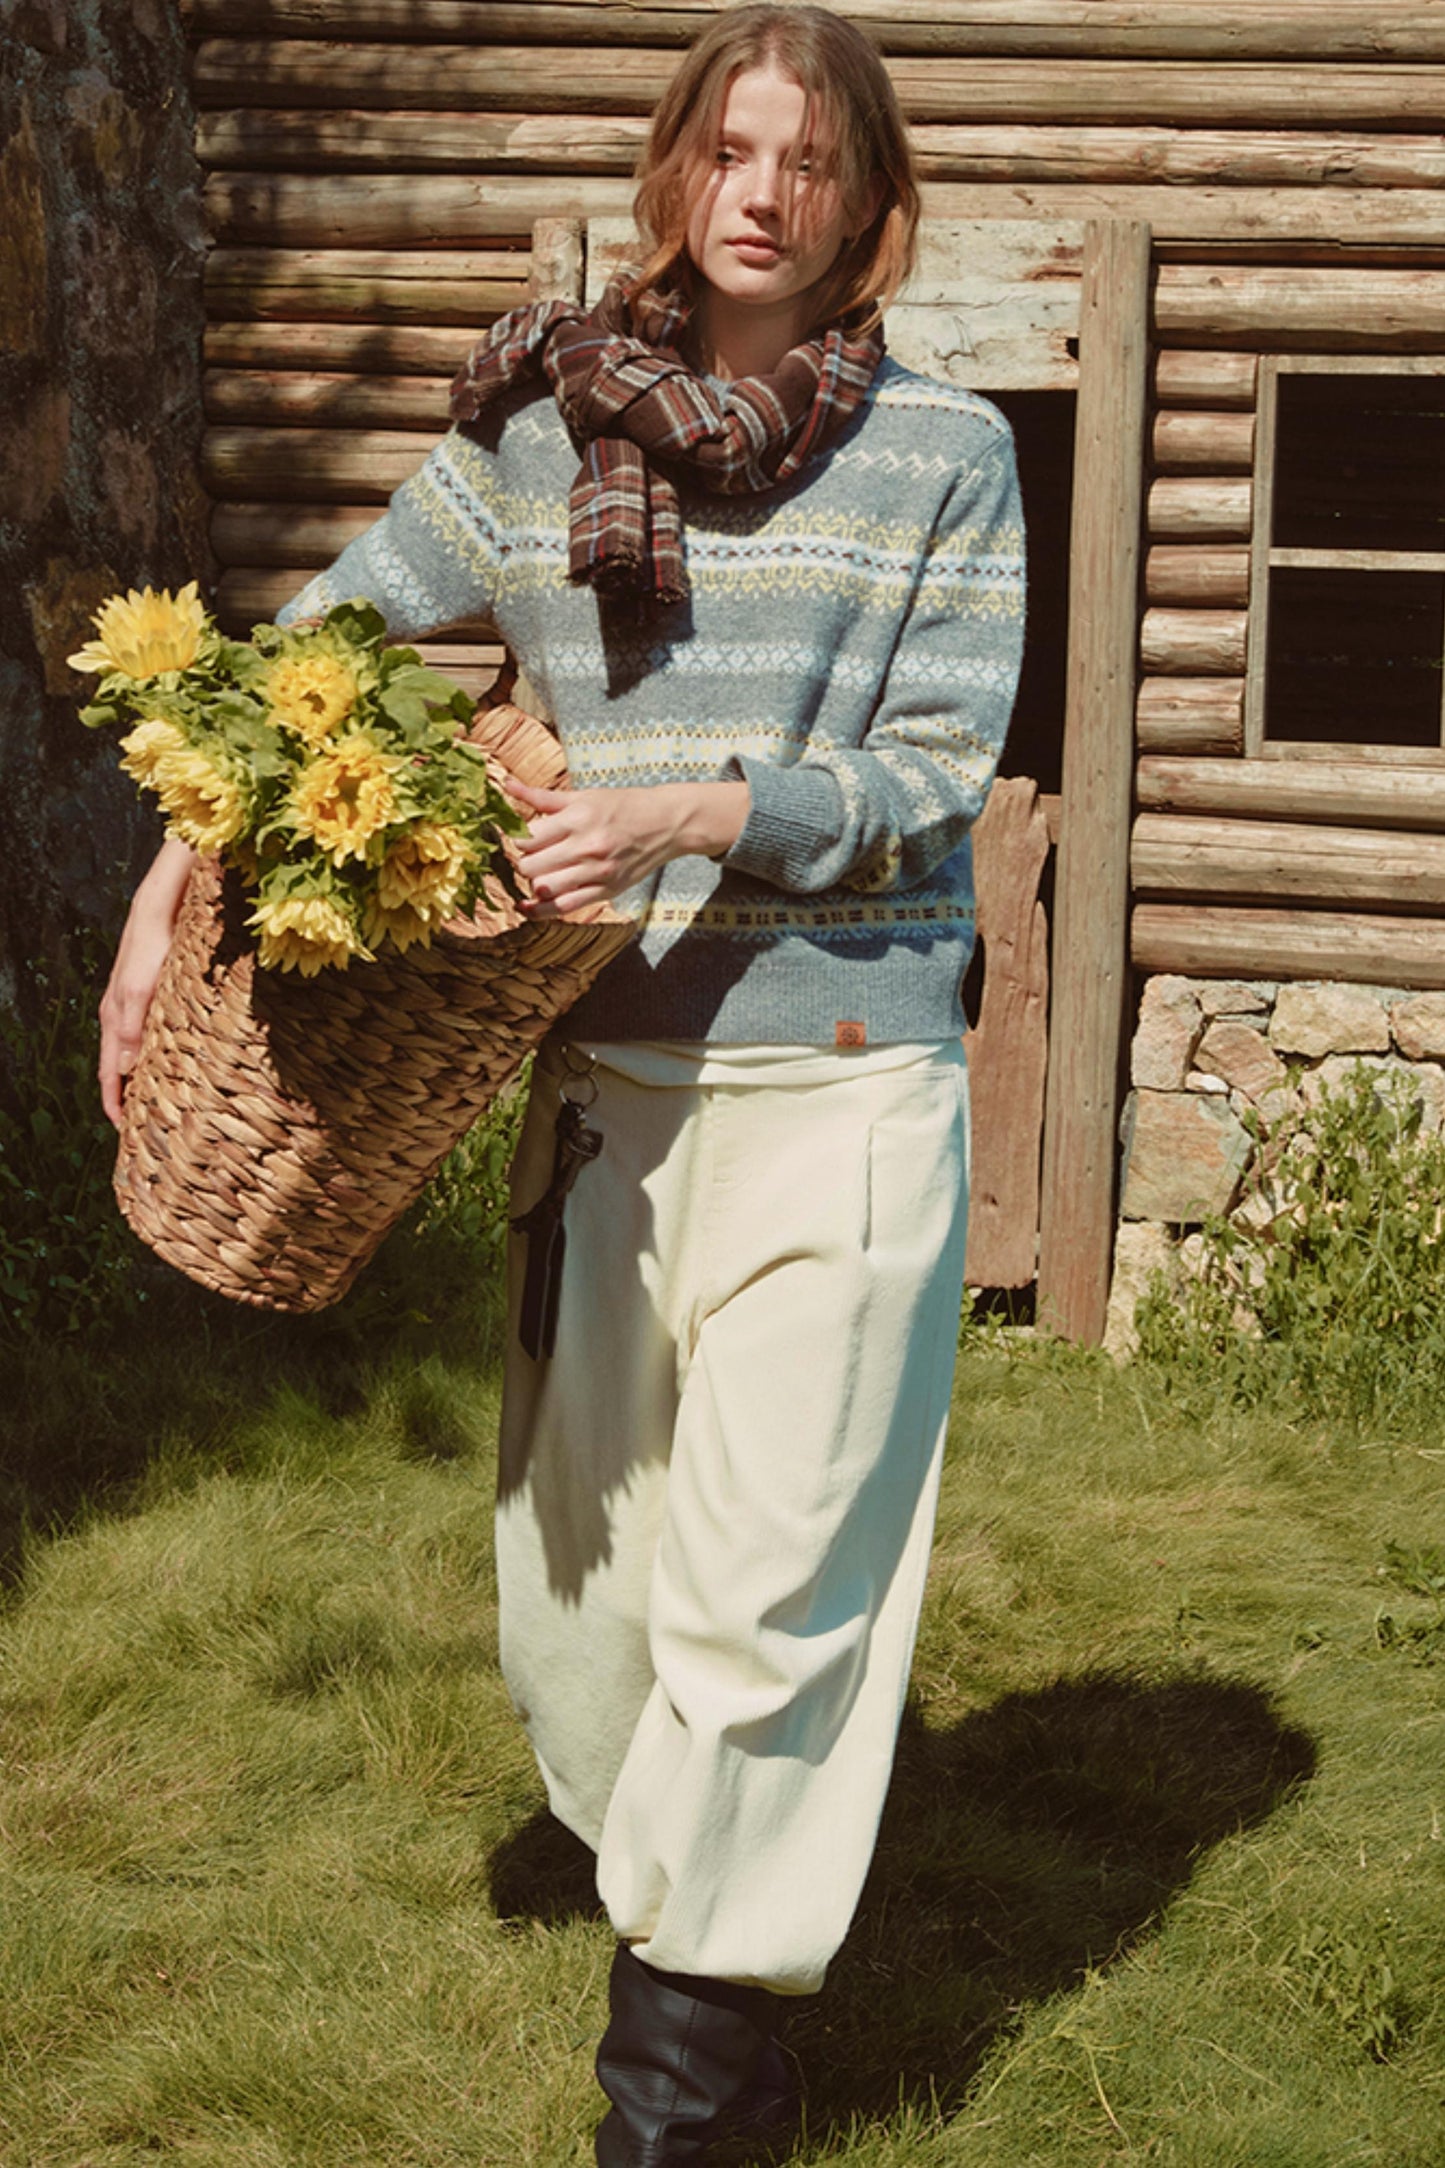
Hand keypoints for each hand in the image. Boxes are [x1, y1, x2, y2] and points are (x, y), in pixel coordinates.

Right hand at [99, 838, 194, 1126]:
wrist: (167, 899)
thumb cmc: (154, 942)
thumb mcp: (143, 987)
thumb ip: (135, 1027)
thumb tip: (127, 1071)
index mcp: (116, 1019)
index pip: (111, 1074)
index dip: (115, 1106)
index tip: (124, 1138)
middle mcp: (125, 1015)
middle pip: (124, 1069)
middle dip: (133, 1100)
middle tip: (150, 1135)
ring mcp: (142, 1005)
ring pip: (143, 1054)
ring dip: (152, 1081)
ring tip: (168, 1110)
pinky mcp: (161, 993)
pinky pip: (158, 1036)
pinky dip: (165, 1058)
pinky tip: (184, 1066)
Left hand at [509, 778, 748, 916]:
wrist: (666, 823)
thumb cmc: (623, 806)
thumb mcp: (584, 796)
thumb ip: (542, 797)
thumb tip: (507, 785)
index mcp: (577, 819)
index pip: (526, 838)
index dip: (515, 841)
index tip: (519, 840)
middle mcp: (585, 846)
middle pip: (530, 866)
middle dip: (523, 864)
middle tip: (529, 858)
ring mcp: (596, 872)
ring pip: (543, 888)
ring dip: (532, 885)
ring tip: (537, 875)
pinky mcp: (606, 890)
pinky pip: (564, 907)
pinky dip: (541, 910)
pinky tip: (528, 907)